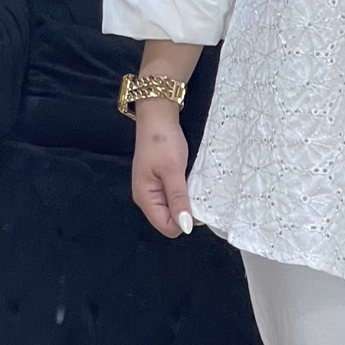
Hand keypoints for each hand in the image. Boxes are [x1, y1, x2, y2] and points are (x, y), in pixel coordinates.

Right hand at [131, 103, 193, 238]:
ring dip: (187, 203)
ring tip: (195, 186)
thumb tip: (184, 226)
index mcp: (145, 198)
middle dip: (186, 213)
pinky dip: (185, 194)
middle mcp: (147, 198)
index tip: (199, 205)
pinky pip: (174, 198)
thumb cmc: (163, 141)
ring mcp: (154, 191)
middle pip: (170, 221)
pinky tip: (191, 183)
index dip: (184, 221)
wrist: (157, 117)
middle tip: (199, 193)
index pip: (166, 227)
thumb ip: (178, 199)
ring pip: (174, 209)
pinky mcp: (161, 183)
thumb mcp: (173, 170)